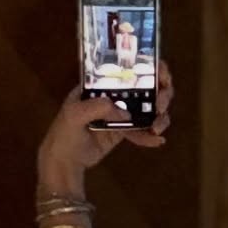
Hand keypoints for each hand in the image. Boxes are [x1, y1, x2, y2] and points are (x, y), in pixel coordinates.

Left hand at [37, 60, 173, 194]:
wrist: (65, 161)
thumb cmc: (65, 132)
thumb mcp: (74, 114)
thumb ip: (97, 108)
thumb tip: (125, 113)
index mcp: (101, 83)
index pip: (127, 68)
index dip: (148, 66)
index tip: (161, 74)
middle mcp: (114, 95)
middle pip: (145, 87)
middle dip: (159, 94)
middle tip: (160, 105)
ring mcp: (120, 114)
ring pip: (147, 110)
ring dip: (158, 117)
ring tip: (157, 129)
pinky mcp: (123, 133)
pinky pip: (141, 131)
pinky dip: (150, 137)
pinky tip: (157, 142)